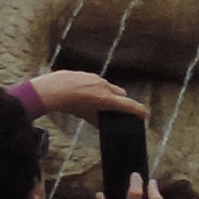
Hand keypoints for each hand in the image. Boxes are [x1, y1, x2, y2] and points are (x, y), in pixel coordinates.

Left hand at [25, 69, 140, 119]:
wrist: (52, 90)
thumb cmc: (68, 104)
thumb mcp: (84, 115)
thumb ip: (96, 120)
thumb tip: (101, 124)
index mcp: (106, 99)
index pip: (128, 105)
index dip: (139, 110)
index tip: (146, 114)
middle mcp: (104, 86)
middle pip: (120, 94)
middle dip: (120, 101)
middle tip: (115, 109)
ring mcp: (96, 79)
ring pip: (108, 87)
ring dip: (107, 94)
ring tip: (94, 102)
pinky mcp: (88, 74)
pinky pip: (97, 82)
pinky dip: (95, 88)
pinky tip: (84, 94)